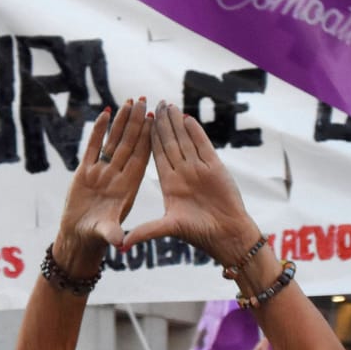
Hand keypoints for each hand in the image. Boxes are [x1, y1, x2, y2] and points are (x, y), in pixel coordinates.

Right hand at [54, 99, 152, 272]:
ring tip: (128, 101)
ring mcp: (101, 172)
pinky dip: (99, 131)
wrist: (78, 238)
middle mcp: (116, 176)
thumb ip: (111, 233)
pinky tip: (105, 113)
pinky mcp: (84, 172)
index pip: (139, 158)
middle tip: (144, 101)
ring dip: (120, 122)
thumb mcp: (105, 234)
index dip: (147, 139)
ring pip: (113, 142)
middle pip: (128, 144)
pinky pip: (93, 147)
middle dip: (136, 123)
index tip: (155, 120)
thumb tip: (120, 240)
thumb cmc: (95, 236)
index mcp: (126, 187)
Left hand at [122, 101, 256, 263]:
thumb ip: (146, 231)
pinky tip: (187, 118)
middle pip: (170, 143)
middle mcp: (183, 173)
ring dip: (176, 123)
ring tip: (168, 106)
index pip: (156, 156)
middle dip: (161, 124)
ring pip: (185, 140)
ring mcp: (199, 169)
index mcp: (170, 184)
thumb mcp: (168, 228)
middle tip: (152, 105)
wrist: (227, 235)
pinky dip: (195, 132)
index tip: (139, 123)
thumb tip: (123, 245)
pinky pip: (202, 145)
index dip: (149, 139)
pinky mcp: (215, 167)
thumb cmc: (199, 234)